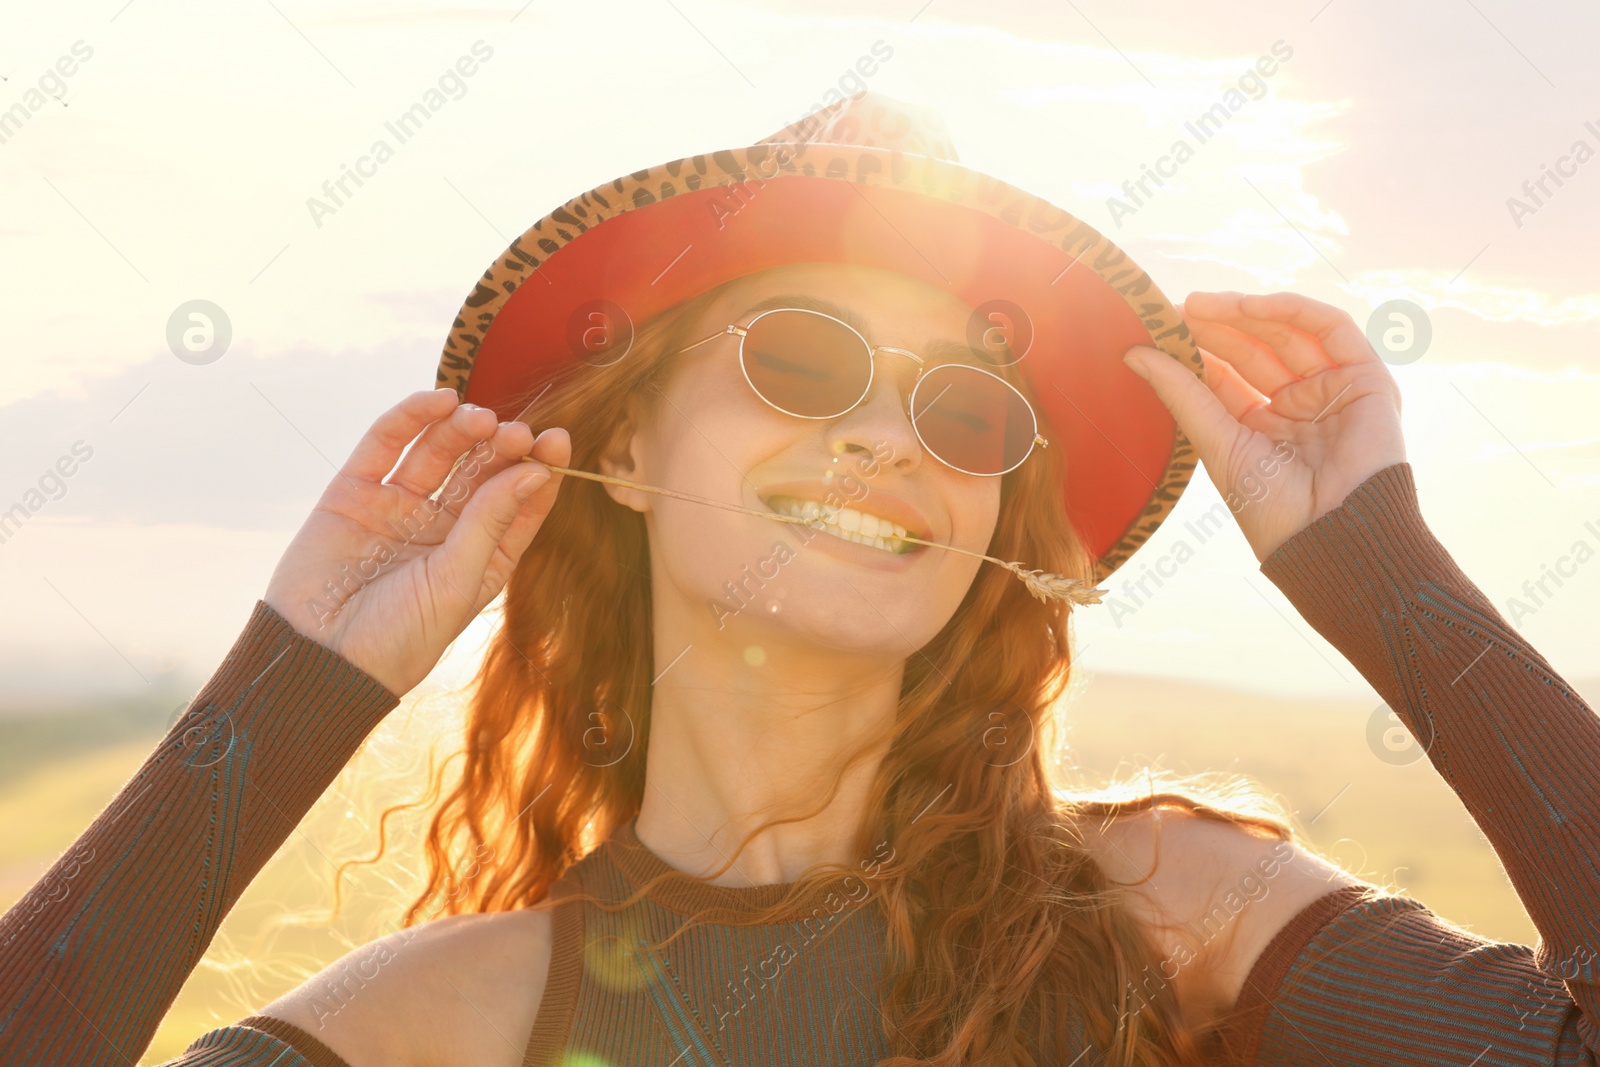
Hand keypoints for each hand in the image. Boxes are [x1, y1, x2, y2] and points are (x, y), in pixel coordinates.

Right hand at [263, 388, 568, 694]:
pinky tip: (439, 400)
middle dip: (500, 448)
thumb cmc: (398, 638)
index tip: (557, 441)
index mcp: (479, 555)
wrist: (319, 658)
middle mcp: (442, 528)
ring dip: (461, 429)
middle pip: (480, 472)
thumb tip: (534, 471)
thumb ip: (489, 522)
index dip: (538, 470)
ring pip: (437, 452)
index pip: (517, 503)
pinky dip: (411, 417)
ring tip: (480, 417)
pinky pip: (385, 444)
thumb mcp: (456, 581)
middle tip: (516, 432)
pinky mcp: (354, 492)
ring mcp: (398, 506)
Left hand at [1123, 290, 1404, 562]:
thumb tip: (1134, 353)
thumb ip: (1181, 393)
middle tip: (1176, 309)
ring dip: (1245, 313)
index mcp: (1260, 427)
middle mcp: (1297, 405)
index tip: (1158, 326)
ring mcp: (1332, 390)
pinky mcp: (1366, 379)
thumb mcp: (1217, 443)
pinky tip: (1251, 305)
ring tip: (1202, 305)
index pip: (1224, 374)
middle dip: (1214, 327)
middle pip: (1253, 349)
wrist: (1331, 536)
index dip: (1193, 348)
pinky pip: (1332, 329)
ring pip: (1288, 333)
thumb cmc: (1273, 509)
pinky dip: (1293, 310)